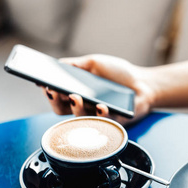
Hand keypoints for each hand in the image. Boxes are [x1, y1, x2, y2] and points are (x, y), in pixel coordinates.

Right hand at [41, 54, 155, 124]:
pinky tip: (101, 105)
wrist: (144, 83)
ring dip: (76, 108)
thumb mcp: (95, 63)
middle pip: (62, 111)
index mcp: (77, 93)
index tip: (44, 85)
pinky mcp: (113, 123)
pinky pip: (104, 122)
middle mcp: (84, 107)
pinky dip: (101, 114)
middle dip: (56, 102)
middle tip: (56, 92)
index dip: (49, 93)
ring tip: (76, 96)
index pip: (57, 97)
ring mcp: (97, 116)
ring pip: (81, 118)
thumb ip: (76, 64)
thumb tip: (56, 64)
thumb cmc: (119, 74)